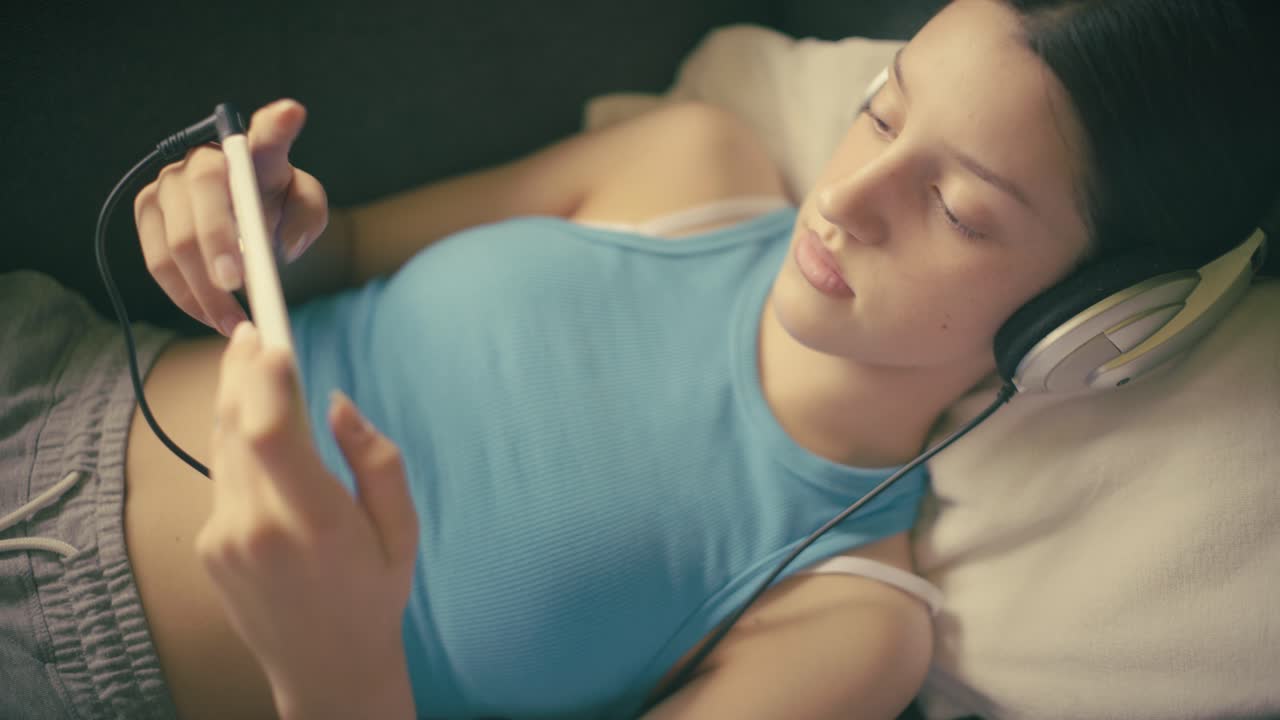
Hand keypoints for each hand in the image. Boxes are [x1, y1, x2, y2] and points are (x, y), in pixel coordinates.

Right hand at [134, 99, 329, 335]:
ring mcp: (168, 183)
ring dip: (202, 288)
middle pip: (203, 195)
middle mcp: (203, 157)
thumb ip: (307, 217)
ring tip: (232, 324)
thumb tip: (286, 244)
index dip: (277, 124)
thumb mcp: (305, 206)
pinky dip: (185, 296)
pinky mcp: (146, 213)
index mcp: (253, 150)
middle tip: (236, 283)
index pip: (267, 131)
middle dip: (216, 242)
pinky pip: (158, 262)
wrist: (243, 218)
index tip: (291, 114)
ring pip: (175, 241)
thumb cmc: (278, 207)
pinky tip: (210, 317)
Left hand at [198, 322, 418, 718]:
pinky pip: (223, 479)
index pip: (271, 432)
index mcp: (315, 522)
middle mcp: (257, 527)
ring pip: (222, 448)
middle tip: (252, 332)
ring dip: (233, 401)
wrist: (327, 667)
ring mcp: (225, 538)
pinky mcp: (210, 547)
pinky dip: (235, 445)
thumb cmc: (375, 594)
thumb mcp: (402, 528)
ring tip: (247, 362)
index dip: (264, 378)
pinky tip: (254, 433)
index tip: (272, 339)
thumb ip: (375, 459)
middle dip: (241, 372)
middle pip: (235, 427)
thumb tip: (336, 404)